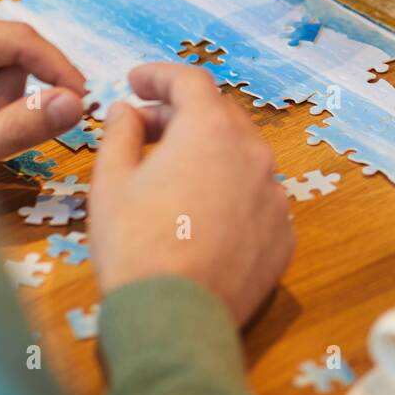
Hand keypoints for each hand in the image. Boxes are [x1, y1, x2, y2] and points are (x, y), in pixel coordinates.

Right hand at [89, 63, 293, 325]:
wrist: (175, 318)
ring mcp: (274, 194)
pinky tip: (202, 213)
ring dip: (210, 153)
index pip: (190, 81)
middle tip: (145, 127)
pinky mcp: (283, 233)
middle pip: (220, 115)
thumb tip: (126, 111)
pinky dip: (230, 193)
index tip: (136, 82)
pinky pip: (256, 198)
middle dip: (182, 114)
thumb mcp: (111, 181)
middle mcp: (253, 153)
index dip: (159, 76)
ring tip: (173, 171)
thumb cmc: (136, 245)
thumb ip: (120, 134)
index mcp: (210, 130)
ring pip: (242, 156)